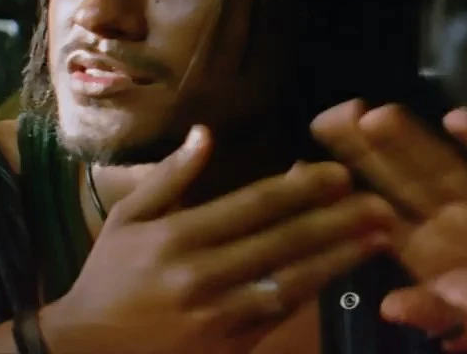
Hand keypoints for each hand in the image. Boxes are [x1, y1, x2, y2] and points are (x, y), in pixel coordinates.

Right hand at [44, 126, 398, 353]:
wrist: (86, 353)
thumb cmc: (107, 279)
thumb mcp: (127, 220)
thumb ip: (171, 177)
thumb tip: (206, 133)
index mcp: (177, 237)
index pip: (252, 206)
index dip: (300, 188)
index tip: (338, 174)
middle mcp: (201, 275)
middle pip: (282, 242)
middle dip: (337, 221)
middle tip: (380, 204)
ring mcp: (218, 316)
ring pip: (291, 282)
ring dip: (339, 259)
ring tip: (378, 239)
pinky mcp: (229, 347)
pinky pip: (279, 314)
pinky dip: (312, 292)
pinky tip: (341, 273)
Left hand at [313, 102, 466, 353]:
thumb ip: (430, 313)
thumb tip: (389, 307)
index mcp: (423, 249)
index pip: (374, 217)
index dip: (341, 195)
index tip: (303, 165)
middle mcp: (446, 217)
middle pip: (398, 179)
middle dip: (365, 151)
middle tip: (327, 117)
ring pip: (440, 164)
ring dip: (410, 141)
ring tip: (377, 116)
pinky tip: (457, 120)